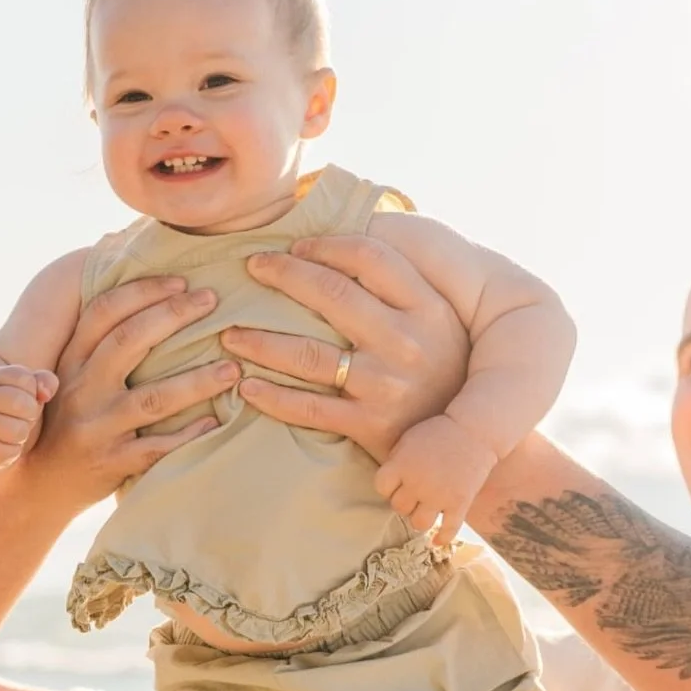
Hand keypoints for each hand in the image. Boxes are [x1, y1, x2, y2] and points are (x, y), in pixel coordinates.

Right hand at [0, 365, 57, 473]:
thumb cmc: (8, 408)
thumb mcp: (25, 389)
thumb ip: (43, 381)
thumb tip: (46, 394)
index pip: (27, 380)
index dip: (32, 392)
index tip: (20, 397)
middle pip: (25, 405)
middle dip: (30, 414)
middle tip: (17, 417)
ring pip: (19, 431)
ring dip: (21, 435)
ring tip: (9, 431)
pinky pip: (11, 452)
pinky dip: (12, 451)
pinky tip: (0, 445)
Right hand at [23, 277, 237, 509]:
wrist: (40, 485)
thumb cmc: (66, 419)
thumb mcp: (70, 374)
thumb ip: (97, 339)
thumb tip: (121, 263)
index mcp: (71, 360)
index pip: (105, 312)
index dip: (144, 291)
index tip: (182, 281)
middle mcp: (81, 389)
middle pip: (130, 341)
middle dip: (174, 316)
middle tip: (213, 302)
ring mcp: (96, 428)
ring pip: (153, 399)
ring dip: (197, 381)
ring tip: (233, 369)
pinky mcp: (112, 463)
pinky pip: (157, 448)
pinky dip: (189, 434)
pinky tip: (215, 421)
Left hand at [219, 235, 469, 462]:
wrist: (461, 444)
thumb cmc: (442, 372)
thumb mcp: (440, 323)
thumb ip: (405, 288)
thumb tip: (349, 246)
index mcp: (427, 308)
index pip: (370, 258)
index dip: (326, 246)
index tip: (296, 247)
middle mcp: (407, 342)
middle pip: (332, 294)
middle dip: (283, 275)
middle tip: (252, 268)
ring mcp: (386, 385)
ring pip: (308, 353)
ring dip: (260, 340)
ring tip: (230, 334)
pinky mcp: (369, 425)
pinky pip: (308, 408)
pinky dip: (272, 397)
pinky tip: (247, 387)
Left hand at [375, 414, 497, 543]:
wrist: (475, 429)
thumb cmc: (440, 431)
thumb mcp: (409, 439)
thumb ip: (396, 461)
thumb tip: (388, 482)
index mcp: (402, 465)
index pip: (381, 487)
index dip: (388, 486)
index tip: (397, 482)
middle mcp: (418, 483)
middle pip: (399, 507)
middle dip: (404, 501)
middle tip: (414, 494)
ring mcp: (439, 496)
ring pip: (418, 523)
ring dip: (419, 518)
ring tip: (424, 511)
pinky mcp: (460, 503)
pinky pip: (448, 530)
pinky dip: (441, 539)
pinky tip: (436, 542)